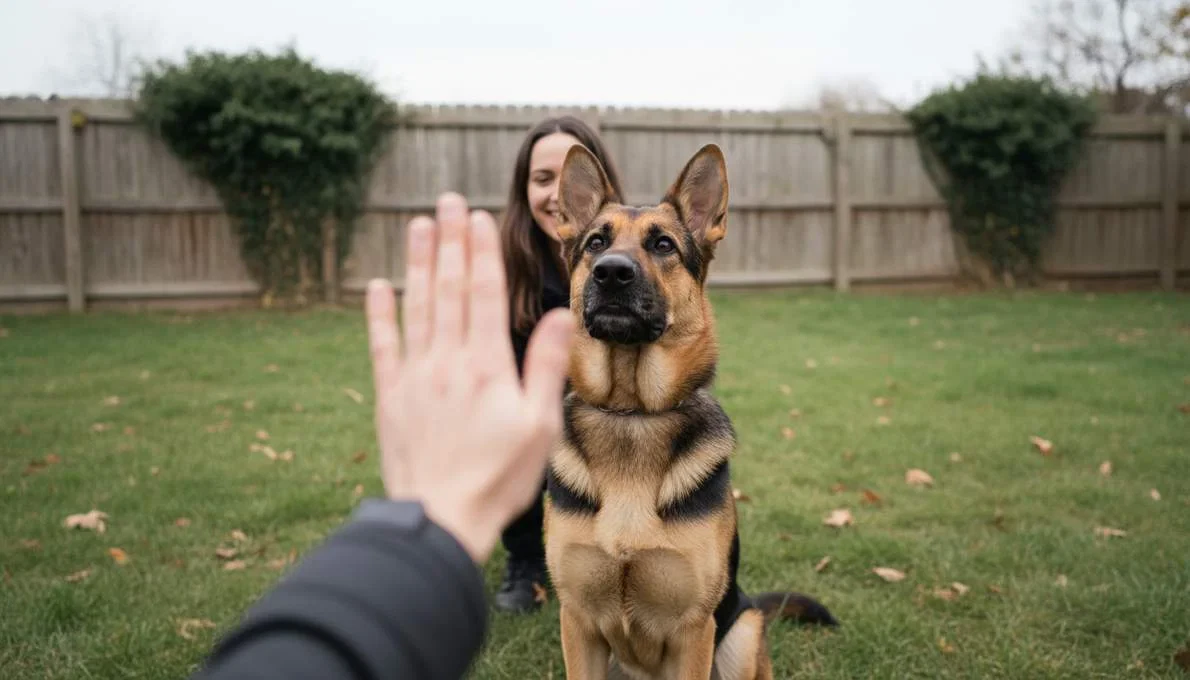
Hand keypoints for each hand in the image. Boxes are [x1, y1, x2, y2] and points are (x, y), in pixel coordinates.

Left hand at [365, 192, 573, 561]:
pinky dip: (379, 313)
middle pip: (449, 289)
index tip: (476, 217)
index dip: (480, 252)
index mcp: (487, 365)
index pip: (484, 294)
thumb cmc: (499, 477)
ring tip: (417, 226)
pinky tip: (377, 285)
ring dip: (418, 263)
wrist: (441, 516)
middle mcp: (448, 360)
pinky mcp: (391, 396)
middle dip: (449, 242)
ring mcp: (416, 375)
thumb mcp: (539, 426)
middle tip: (446, 201)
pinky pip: (383, 344)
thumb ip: (545, 367)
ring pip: (416, 306)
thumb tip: (556, 316)